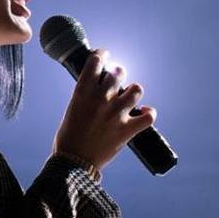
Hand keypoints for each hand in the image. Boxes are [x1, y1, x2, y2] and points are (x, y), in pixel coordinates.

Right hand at [53, 49, 157, 171]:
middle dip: (119, 73)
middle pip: (118, 72)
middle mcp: (101, 99)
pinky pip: (148, 116)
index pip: (96, 61)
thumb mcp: (72, 109)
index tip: (105, 55)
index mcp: (82, 92)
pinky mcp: (127, 130)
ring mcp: (115, 114)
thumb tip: (98, 86)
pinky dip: (150, 113)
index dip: (102, 55)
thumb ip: (85, 96)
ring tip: (130, 96)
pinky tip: (146, 112)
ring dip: (134, 91)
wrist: (73, 163)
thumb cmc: (68, 138)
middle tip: (118, 78)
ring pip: (136, 89)